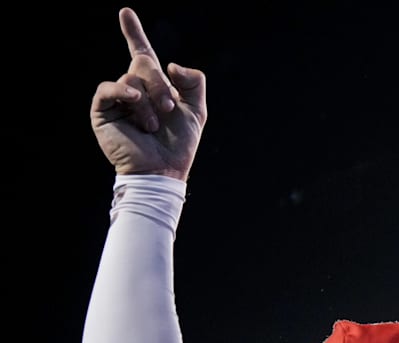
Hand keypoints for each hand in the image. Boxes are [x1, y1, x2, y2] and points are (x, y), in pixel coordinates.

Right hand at [90, 7, 206, 180]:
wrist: (164, 170)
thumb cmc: (179, 145)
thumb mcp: (196, 110)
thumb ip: (194, 82)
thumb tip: (170, 64)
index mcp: (154, 87)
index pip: (141, 53)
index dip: (133, 32)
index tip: (125, 12)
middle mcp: (133, 90)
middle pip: (143, 62)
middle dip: (161, 83)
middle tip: (169, 108)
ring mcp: (117, 99)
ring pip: (131, 77)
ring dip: (149, 101)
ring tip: (154, 125)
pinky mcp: (102, 111)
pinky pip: (108, 88)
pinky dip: (124, 91)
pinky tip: (134, 101)